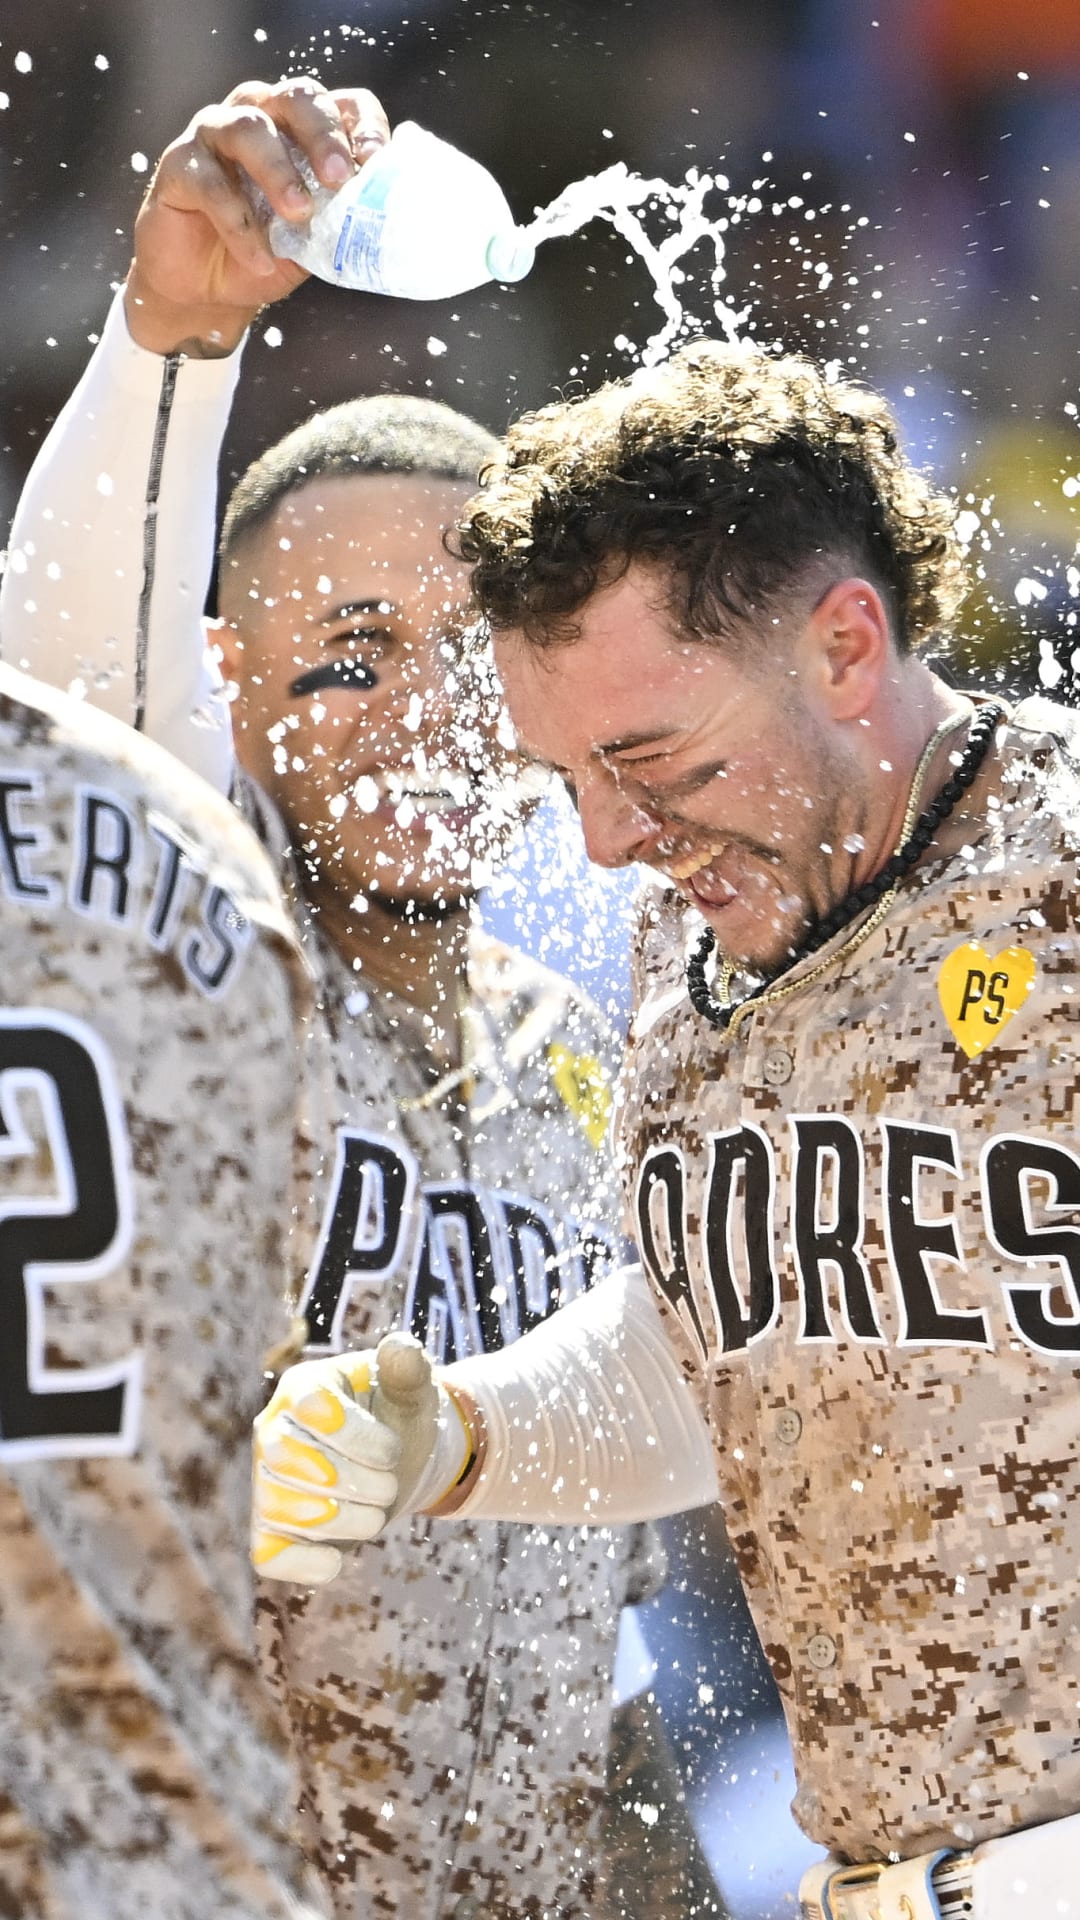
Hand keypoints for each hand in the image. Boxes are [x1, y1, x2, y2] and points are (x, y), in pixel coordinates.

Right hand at [124, 76, 389, 354]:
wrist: (205, 291)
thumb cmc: (265, 253)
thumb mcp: (315, 241)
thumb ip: (341, 219)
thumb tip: (381, 215)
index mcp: (301, 129)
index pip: (341, 104)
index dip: (363, 126)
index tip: (375, 161)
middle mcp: (259, 115)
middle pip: (295, 98)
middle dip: (322, 135)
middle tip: (337, 176)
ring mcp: (214, 134)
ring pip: (248, 128)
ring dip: (278, 171)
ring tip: (297, 214)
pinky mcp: (178, 165)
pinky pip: (210, 183)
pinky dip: (239, 223)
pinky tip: (259, 258)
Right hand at [251, 1333, 466, 1585]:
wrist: (395, 1464)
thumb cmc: (397, 1417)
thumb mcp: (412, 1389)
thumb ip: (408, 1368)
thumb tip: (402, 1348)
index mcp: (303, 1387)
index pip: (311, 1407)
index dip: (356, 1436)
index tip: (390, 1450)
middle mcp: (272, 1430)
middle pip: (286, 1457)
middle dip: (349, 1481)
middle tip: (388, 1487)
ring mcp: (265, 1481)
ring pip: (277, 1507)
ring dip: (339, 1521)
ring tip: (376, 1516)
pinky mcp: (270, 1529)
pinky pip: (267, 1555)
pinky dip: (302, 1564)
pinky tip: (336, 1562)